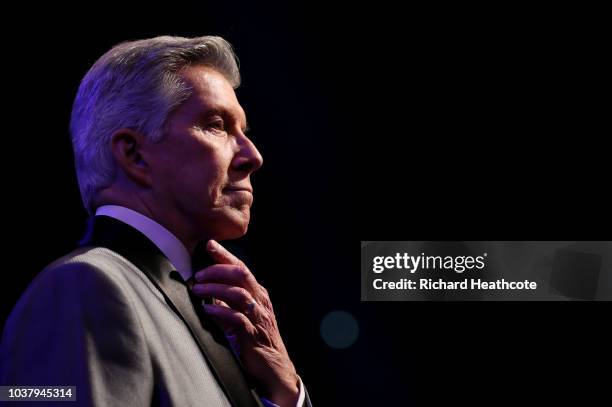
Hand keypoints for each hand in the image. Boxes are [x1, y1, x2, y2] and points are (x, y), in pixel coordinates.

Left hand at [192, 239, 299, 406]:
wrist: (274, 368)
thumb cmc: (257, 340)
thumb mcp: (243, 315)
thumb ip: (229, 302)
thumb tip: (208, 288)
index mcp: (259, 294)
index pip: (241, 268)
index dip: (225, 255)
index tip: (209, 244)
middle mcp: (261, 302)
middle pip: (242, 275)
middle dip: (218, 270)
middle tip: (198, 274)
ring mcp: (258, 318)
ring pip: (239, 294)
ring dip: (215, 289)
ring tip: (198, 290)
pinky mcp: (253, 335)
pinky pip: (237, 319)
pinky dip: (221, 312)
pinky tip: (207, 310)